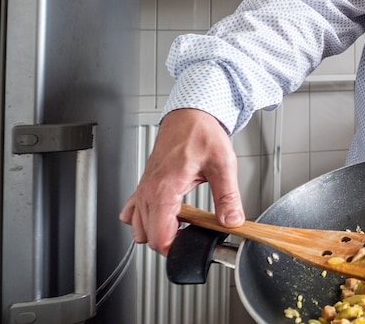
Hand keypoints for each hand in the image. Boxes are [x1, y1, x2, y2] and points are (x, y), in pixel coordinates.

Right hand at [119, 108, 243, 254]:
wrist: (189, 115)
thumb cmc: (201, 133)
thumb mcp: (223, 165)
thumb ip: (228, 197)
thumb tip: (232, 221)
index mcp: (165, 189)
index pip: (159, 237)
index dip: (177, 249)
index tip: (193, 246)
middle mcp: (149, 191)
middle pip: (148, 237)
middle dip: (170, 243)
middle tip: (194, 233)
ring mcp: (143, 189)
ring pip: (138, 227)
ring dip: (156, 231)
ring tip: (181, 223)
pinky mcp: (144, 186)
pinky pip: (132, 212)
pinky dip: (144, 219)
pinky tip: (165, 214)